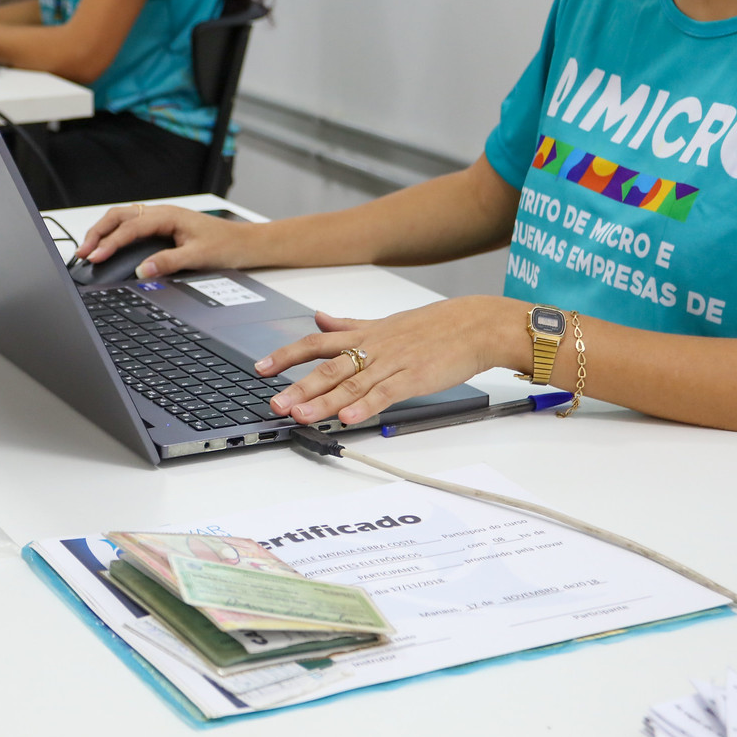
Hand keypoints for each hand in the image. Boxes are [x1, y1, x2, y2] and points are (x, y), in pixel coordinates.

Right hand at [77, 203, 255, 278]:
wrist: (246, 243)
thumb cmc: (226, 245)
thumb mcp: (197, 257)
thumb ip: (168, 262)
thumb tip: (143, 270)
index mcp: (167, 216)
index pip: (130, 228)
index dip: (110, 243)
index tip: (95, 257)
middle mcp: (161, 213)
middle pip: (119, 216)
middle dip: (97, 233)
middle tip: (82, 253)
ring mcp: (160, 218)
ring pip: (123, 218)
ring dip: (103, 232)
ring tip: (88, 249)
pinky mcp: (162, 227)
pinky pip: (131, 225)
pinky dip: (114, 233)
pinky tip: (108, 245)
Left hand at [255, 295, 525, 426]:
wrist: (475, 325)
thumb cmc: (434, 326)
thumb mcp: (384, 320)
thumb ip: (349, 324)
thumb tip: (319, 316)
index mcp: (364, 335)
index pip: (316, 343)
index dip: (287, 355)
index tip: (261, 368)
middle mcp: (373, 348)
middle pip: (328, 367)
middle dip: (298, 387)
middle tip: (275, 403)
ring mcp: (392, 364)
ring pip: (352, 384)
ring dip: (323, 401)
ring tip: (300, 416)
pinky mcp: (414, 379)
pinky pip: (385, 394)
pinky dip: (365, 407)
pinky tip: (348, 419)